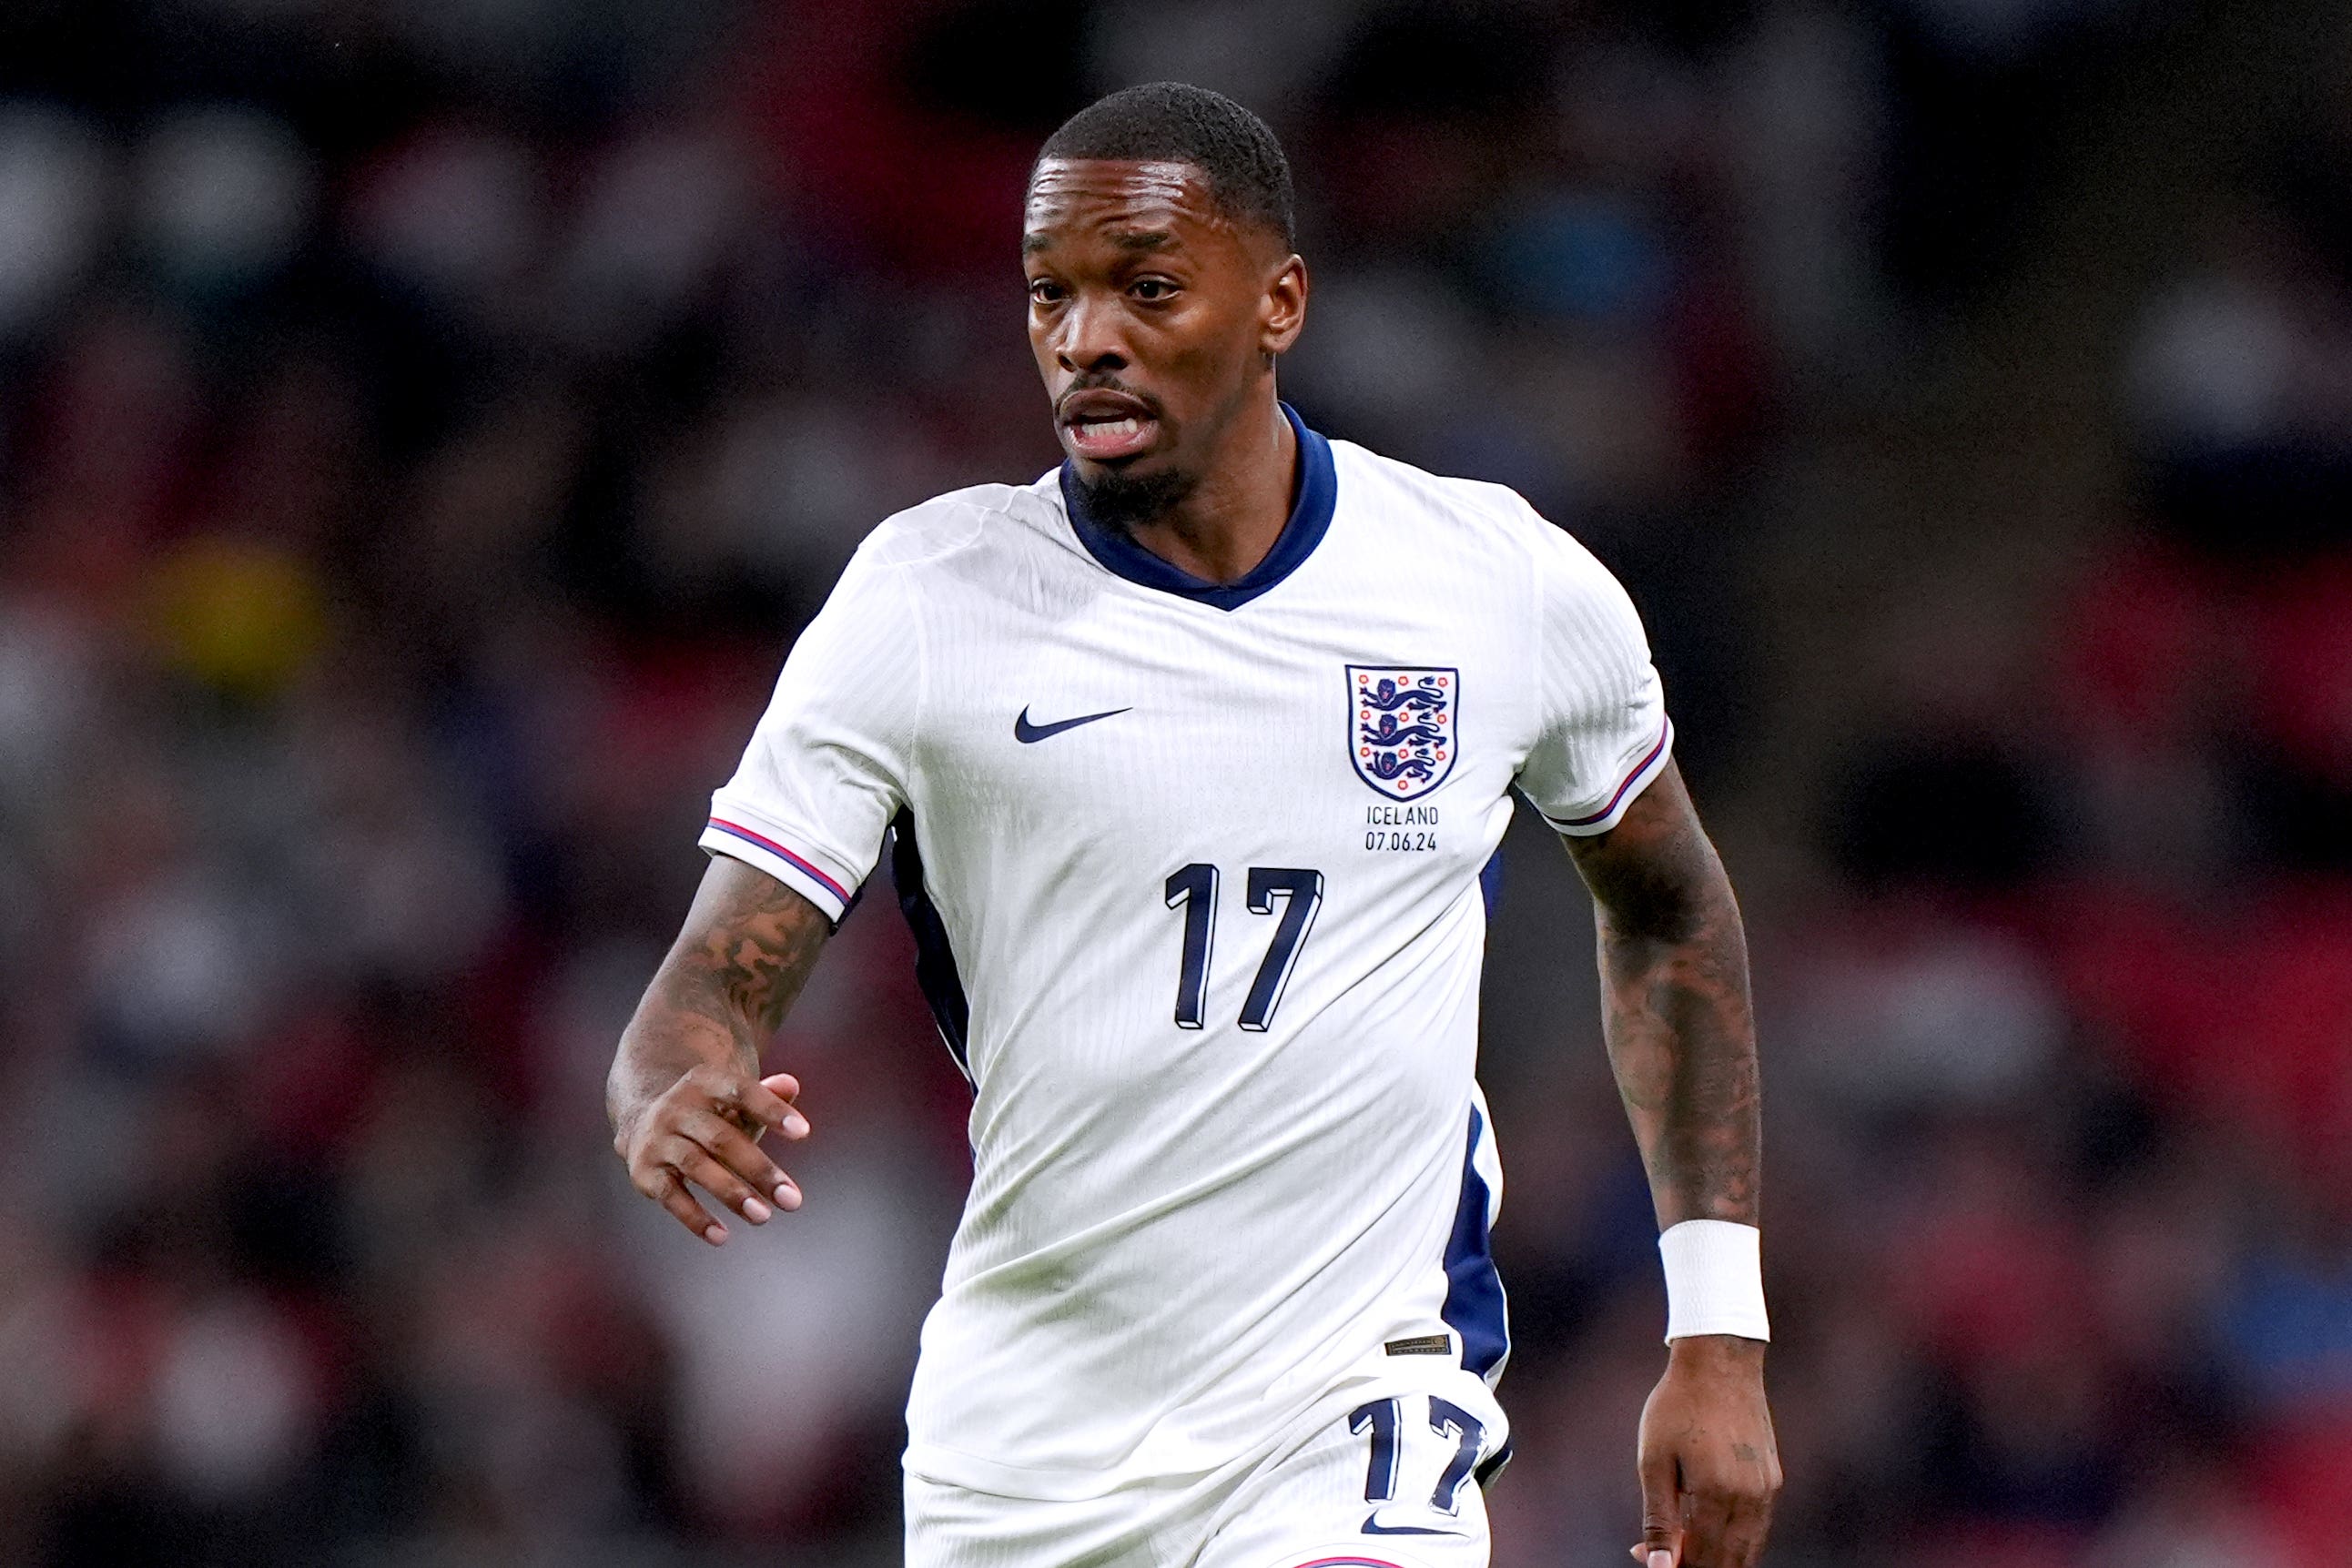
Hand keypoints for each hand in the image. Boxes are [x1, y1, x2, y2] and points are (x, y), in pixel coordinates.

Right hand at [614, 1066, 809, 1244]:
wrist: (644, 1121)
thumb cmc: (710, 1115)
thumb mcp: (735, 1101)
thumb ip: (767, 1095)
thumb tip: (790, 1085)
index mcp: (705, 1083)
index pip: (742, 1092)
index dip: (772, 1110)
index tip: (804, 1133)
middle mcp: (677, 1108)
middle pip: (721, 1139)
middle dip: (759, 1170)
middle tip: (792, 1200)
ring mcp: (658, 1139)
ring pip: (697, 1166)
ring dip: (731, 1193)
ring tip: (764, 1217)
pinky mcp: (644, 1171)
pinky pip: (670, 1196)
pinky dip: (695, 1217)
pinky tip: (722, 1236)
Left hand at [1628, 1335, 1779, 1567]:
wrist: (1720, 1360)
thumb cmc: (1678, 1405)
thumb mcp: (1654, 1460)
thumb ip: (1659, 1519)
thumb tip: (1660, 1567)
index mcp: (1718, 1494)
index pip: (1702, 1560)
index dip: (1673, 1566)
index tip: (1642, 1553)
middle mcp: (1751, 1499)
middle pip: (1728, 1563)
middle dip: (1693, 1565)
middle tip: (1659, 1550)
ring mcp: (1767, 1491)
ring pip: (1747, 1551)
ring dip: (1714, 1556)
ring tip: (1678, 1538)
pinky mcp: (1773, 1479)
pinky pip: (1756, 1528)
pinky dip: (1733, 1539)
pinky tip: (1704, 1524)